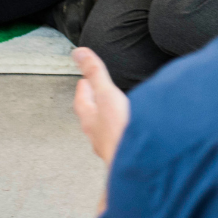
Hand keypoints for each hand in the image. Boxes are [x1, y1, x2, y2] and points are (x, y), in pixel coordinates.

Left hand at [72, 47, 130, 167]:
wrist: (137, 163)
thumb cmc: (120, 132)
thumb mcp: (106, 94)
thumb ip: (95, 73)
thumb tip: (79, 54)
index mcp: (92, 120)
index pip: (82, 102)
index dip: (83, 90)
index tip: (82, 81)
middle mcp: (99, 135)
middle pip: (93, 117)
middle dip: (95, 104)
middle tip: (96, 94)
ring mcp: (113, 146)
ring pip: (107, 130)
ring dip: (110, 119)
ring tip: (116, 111)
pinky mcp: (128, 152)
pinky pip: (123, 138)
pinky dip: (126, 130)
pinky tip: (135, 130)